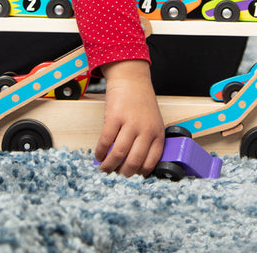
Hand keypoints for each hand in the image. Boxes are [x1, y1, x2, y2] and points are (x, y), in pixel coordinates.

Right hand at [95, 60, 164, 176]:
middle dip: (123, 174)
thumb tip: (134, 165)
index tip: (131, 177)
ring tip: (104, 168)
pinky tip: (99, 155)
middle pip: (134, 162)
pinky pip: (106, 141)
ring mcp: (131, 123)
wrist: (131, 79)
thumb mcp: (153, 122)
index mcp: (158, 133)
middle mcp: (146, 129)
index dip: (139, 174)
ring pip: (119, 154)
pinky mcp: (115, 117)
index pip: (151, 162)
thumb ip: (147, 141)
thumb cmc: (141, 102)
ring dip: (109, 166)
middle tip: (116, 175)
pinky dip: (100, 152)